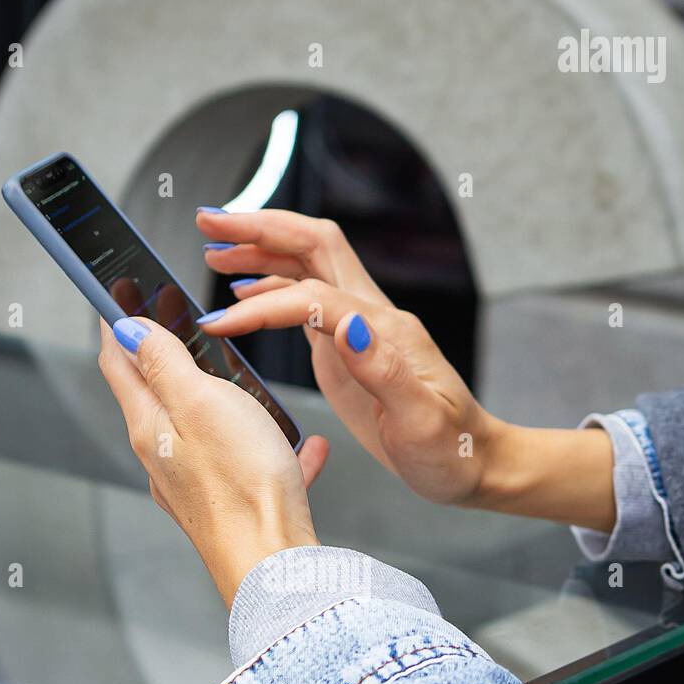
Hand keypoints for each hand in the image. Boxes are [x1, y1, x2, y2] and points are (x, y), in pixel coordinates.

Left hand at [97, 317, 327, 606]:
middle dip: (166, 354)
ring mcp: (198, 486)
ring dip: (220, 399)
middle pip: (157, 395)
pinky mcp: (233, 508)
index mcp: (151, 427)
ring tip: (242, 379)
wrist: (273, 566)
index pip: (119, 363)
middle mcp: (166, 458)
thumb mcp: (199, 402)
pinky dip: (273, 449)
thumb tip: (128, 330)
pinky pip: (252, 466)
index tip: (115, 291)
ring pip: (206, 430)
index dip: (115, 322)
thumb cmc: (241, 485)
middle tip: (175, 320)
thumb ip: (164, 363)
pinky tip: (306, 447)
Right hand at [196, 208, 615, 531]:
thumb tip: (347, 325)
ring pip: (308, 268)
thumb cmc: (450, 451)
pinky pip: (308, 302)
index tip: (219, 322)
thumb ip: (384, 371)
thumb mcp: (421, 421)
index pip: (311, 295)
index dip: (261, 304)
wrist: (474, 463)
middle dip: (260, 228)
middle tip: (209, 221)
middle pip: (313, 246)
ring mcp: (361, 330)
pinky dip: (272, 291)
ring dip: (261, 252)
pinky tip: (245, 297)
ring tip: (214, 249)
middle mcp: (371, 318)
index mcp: (383, 332)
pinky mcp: (351, 350)